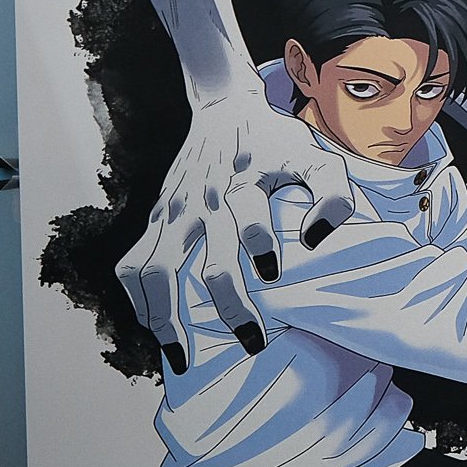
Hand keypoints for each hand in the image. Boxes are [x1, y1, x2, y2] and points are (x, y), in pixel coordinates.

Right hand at [115, 91, 349, 370]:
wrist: (223, 109)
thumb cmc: (274, 140)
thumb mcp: (313, 153)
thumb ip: (333, 189)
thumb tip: (317, 240)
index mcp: (243, 182)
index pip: (248, 214)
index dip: (260, 242)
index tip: (271, 273)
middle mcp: (203, 202)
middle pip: (207, 260)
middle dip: (229, 305)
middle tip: (253, 342)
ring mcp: (172, 213)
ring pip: (155, 271)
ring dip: (167, 315)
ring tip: (183, 357)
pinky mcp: (155, 218)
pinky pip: (133, 265)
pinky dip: (139, 300)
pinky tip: (154, 328)